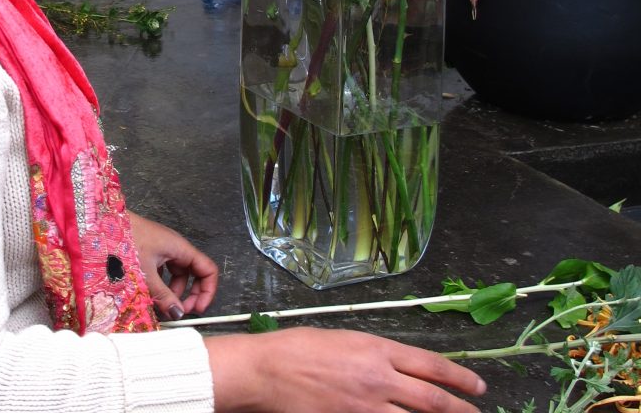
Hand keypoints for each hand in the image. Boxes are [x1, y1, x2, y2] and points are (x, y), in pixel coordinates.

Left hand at [128, 211, 218, 320]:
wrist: (104, 223)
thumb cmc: (126, 239)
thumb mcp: (146, 272)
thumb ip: (163, 295)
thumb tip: (178, 313)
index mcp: (180, 248)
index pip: (208, 269)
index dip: (208, 291)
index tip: (198, 308)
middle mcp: (175, 248)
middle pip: (194, 274)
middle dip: (191, 294)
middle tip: (180, 312)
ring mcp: (163, 250)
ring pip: (177, 275)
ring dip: (173, 292)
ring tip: (162, 307)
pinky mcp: (152, 252)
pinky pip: (164, 272)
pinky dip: (161, 285)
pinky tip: (150, 294)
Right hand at [205, 327, 486, 412]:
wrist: (268, 370)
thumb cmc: (298, 347)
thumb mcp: (342, 339)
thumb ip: (373, 355)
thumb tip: (395, 368)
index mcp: (376, 350)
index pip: (430, 365)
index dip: (458, 377)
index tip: (477, 385)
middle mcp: (379, 379)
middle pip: (432, 400)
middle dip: (461, 409)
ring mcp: (367, 408)